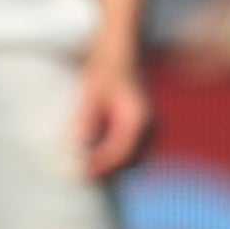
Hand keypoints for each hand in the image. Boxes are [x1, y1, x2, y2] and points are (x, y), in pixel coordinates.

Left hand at [75, 40, 154, 178]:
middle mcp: (150, 125)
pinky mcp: (143, 128)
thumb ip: (86, 119)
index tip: (82, 172)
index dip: (101, 165)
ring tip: (87, 169)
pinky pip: (132, 150)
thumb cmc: (105, 70)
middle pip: (129, 160)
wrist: (120, 52)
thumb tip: (79, 145)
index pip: (120, 151)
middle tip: (81, 176)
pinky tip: (96, 157)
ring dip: (113, 166)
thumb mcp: (91, 93)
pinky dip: (116, 157)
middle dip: (107, 171)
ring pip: (133, 158)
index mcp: (138, 118)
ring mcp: (150, 128)